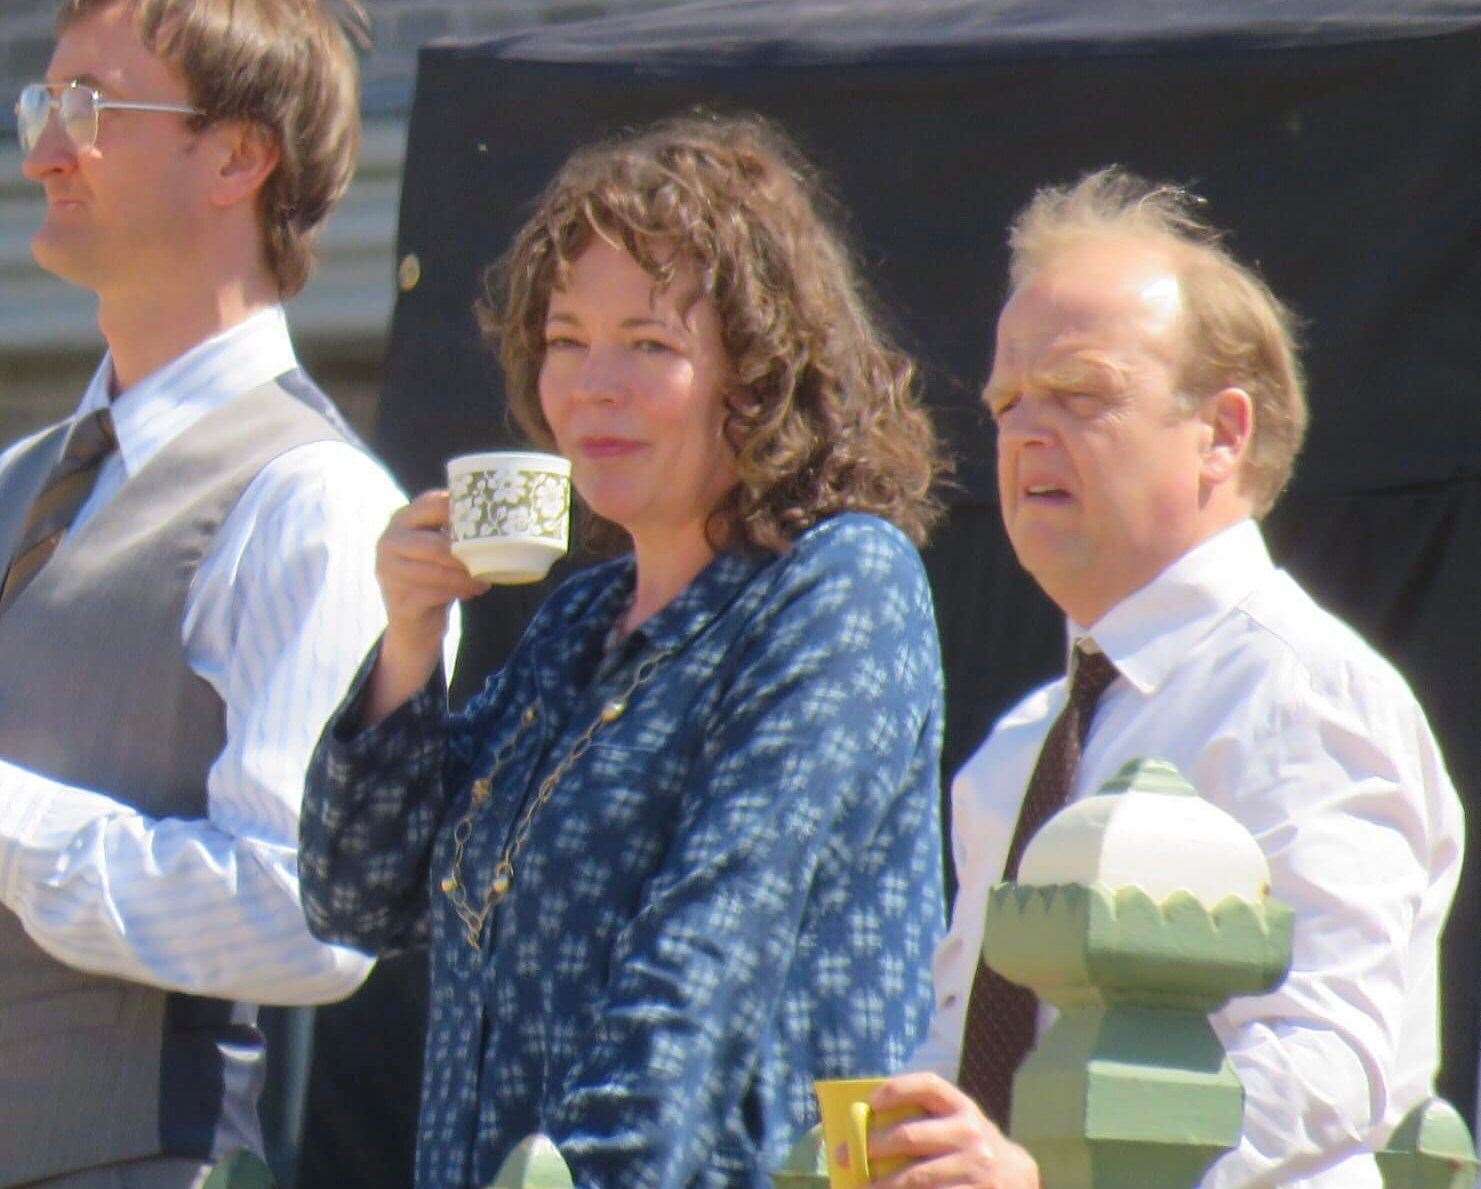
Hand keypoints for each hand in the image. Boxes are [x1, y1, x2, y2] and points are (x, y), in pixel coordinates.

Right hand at [363, 490, 487, 724]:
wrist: (413, 620)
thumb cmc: (433, 574)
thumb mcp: (438, 546)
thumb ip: (454, 528)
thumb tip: (501, 514)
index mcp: (401, 519)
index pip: (432, 503)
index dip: (462, 511)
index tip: (488, 521)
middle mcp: (389, 541)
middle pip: (435, 544)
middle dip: (467, 554)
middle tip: (490, 559)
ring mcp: (388, 571)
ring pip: (437, 571)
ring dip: (467, 576)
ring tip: (485, 578)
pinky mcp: (398, 599)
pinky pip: (436, 593)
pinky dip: (460, 592)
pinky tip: (473, 592)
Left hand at [858, 1072, 1039, 1187]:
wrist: (1019, 1179)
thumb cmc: (972, 1148)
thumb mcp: (960, 1125)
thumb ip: (928, 1120)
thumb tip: (868, 1126)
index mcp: (962, 1108)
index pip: (928, 1085)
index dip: (897, 1089)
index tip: (871, 1103)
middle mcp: (970, 1133)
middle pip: (909, 1136)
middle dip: (874, 1148)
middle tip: (849, 1157)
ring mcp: (974, 1167)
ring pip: (915, 1178)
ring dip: (883, 1186)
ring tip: (865, 1188)